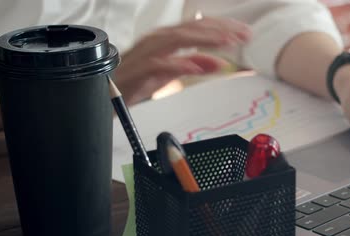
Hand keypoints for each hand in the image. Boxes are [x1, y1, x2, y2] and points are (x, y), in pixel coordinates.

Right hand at [115, 17, 251, 105]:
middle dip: (219, 30)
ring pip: (177, 39)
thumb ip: (194, 66)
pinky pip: (160, 64)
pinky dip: (179, 63)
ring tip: (226, 43)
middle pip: (191, 28)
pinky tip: (197, 65)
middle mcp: (156, 41)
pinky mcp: (137, 70)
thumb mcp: (172, 74)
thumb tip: (218, 62)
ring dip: (204, 40)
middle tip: (243, 35)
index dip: (222, 26)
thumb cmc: (135, 81)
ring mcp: (146, 54)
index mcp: (166, 39)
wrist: (104, 95)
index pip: (198, 26)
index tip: (245, 32)